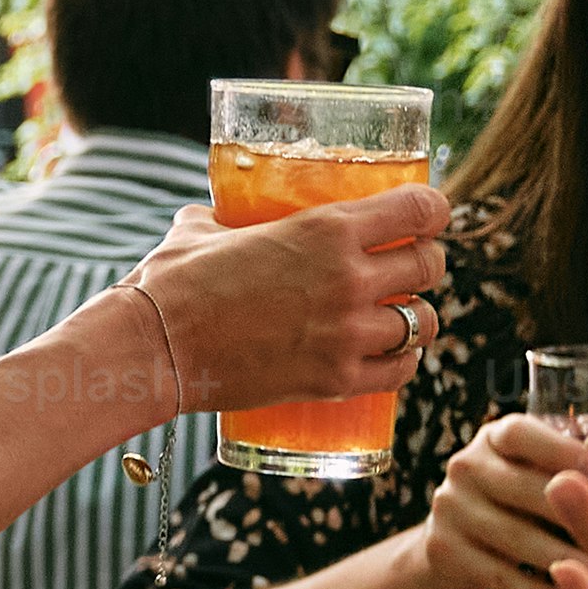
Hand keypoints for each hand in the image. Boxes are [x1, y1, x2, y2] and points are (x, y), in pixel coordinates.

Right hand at [122, 182, 452, 416]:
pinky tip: (392, 356)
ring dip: (417, 316)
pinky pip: (400, 371)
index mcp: (326, 229)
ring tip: (401, 316)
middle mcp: (349, 278)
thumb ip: (228, 219)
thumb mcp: (205, 229)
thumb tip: (219, 218)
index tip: (428, 216)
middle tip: (409, 267)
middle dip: (425, 263)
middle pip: (429, 266)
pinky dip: (402, 362)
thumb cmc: (173, 282)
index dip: (432, 210)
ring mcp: (347, 333)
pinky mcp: (336, 379)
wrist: (155, 348)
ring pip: (424, 322)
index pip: (419, 209)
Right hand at [425, 410, 587, 588]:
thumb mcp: (551, 475)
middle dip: (580, 511)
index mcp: (497, 437)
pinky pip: (499, 576)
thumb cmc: (529, 505)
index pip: (522, 433)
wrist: (457, 546)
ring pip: (515, 536)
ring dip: (566, 557)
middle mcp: (466, 466)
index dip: (561, 449)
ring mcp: (450, 509)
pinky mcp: (443, 552)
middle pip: (523, 487)